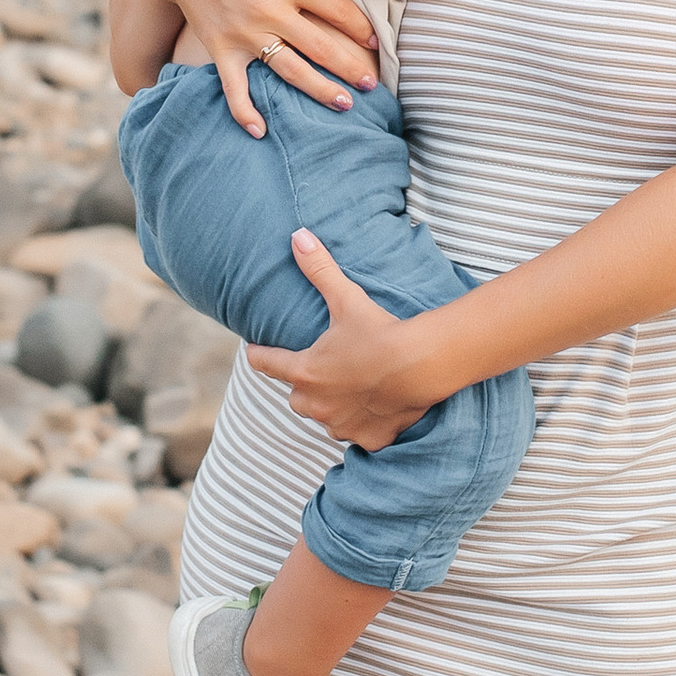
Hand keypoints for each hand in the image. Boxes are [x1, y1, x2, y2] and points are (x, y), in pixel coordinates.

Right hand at [149, 0, 380, 137]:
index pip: (339, 10)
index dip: (362, 28)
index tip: (374, 42)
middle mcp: (270, 10)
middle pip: (321, 47)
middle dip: (350, 68)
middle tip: (371, 85)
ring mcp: (244, 33)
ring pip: (290, 71)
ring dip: (319, 91)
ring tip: (344, 106)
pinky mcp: (220, 48)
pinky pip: (234, 87)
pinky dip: (246, 112)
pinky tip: (261, 132)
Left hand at [246, 229, 435, 447]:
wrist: (422, 365)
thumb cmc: (380, 332)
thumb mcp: (347, 299)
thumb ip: (319, 269)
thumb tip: (297, 236)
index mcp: (304, 372)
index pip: (267, 363)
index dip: (259, 354)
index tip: (254, 350)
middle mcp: (315, 404)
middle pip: (297, 395)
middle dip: (306, 384)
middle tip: (323, 368)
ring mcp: (340, 425)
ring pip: (326, 416)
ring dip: (333, 405)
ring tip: (350, 388)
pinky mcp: (368, 439)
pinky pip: (357, 434)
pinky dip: (362, 424)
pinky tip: (374, 410)